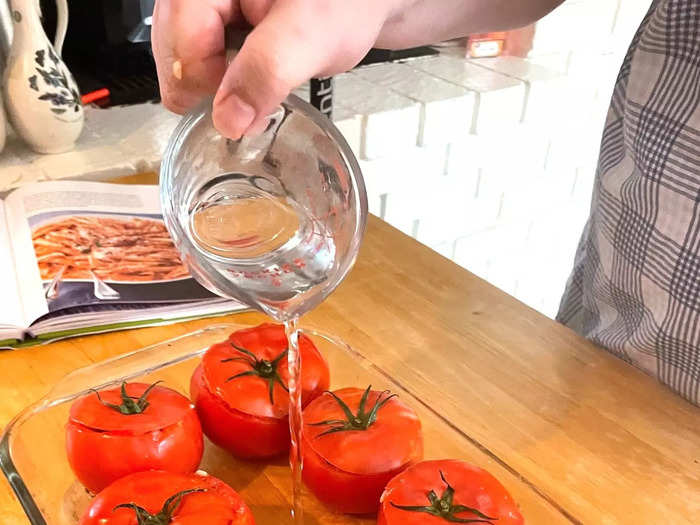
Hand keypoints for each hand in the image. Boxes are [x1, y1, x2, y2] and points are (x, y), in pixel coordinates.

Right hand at [152, 0, 400, 138]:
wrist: (370, 4)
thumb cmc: (348, 3)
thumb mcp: (309, 37)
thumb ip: (265, 73)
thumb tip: (227, 121)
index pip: (180, 31)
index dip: (204, 80)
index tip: (235, 112)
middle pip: (171, 43)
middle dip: (204, 83)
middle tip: (240, 109)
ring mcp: (212, 5)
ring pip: (184, 53)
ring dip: (212, 84)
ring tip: (247, 94)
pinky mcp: (221, 19)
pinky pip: (202, 55)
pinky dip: (221, 79)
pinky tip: (245, 85)